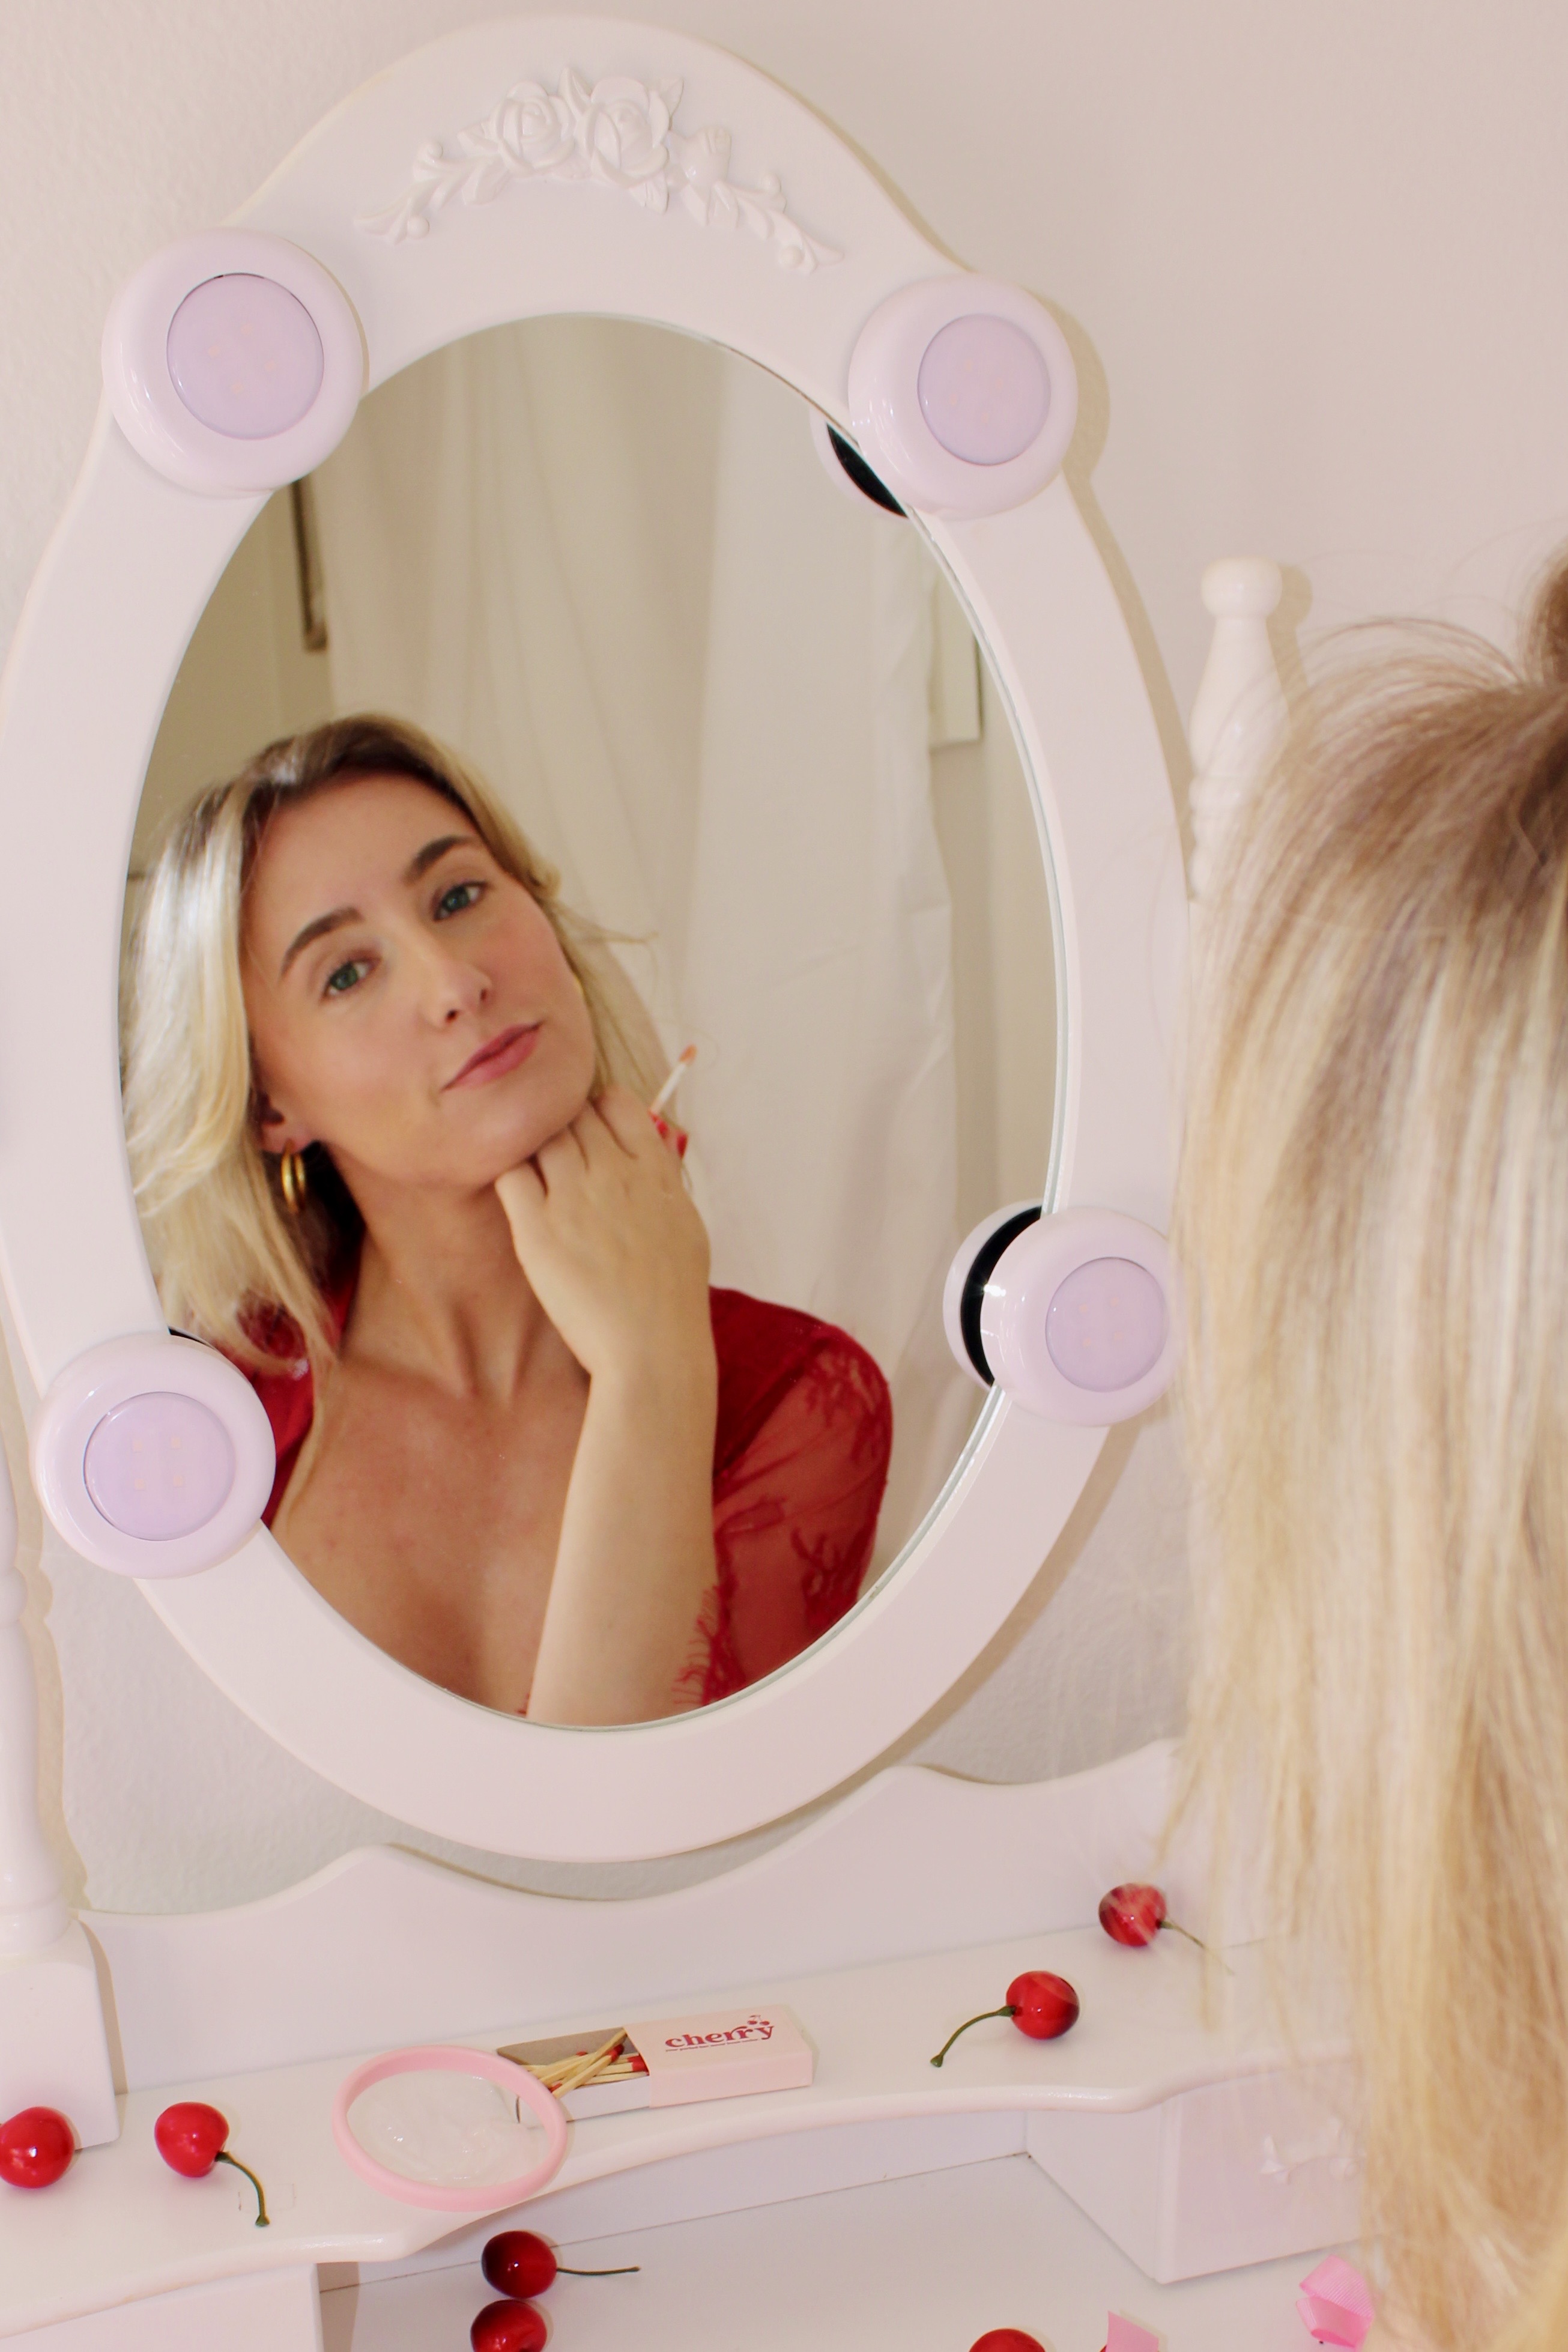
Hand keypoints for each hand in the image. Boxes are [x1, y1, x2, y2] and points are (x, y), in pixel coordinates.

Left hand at [494, 1086, 712, 1391]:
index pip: (616, 1103)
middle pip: (571, 1115)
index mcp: (654, 1171)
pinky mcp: (537, 1231)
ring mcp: (573, 1199)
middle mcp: (614, 1174)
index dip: (598, 1110)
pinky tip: (518, 1199)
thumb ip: (665, 1177)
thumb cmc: (675, 1296)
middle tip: (557, 1160)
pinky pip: (509, 1177)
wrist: (654, 1350)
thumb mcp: (687, 1223)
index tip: (591, 1130)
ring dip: (533, 1150)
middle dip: (561, 1127)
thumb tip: (653, 1140)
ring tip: (538, 1181)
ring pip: (539, 1139)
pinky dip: (510, 1177)